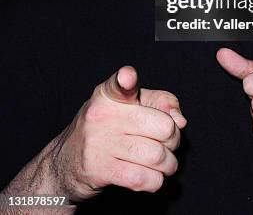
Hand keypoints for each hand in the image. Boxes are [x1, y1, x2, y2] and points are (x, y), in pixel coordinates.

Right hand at [50, 66, 185, 201]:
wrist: (64, 163)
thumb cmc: (106, 129)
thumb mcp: (128, 106)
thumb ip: (159, 103)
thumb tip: (180, 120)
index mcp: (109, 94)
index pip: (120, 84)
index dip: (126, 80)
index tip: (127, 78)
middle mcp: (102, 115)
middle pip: (163, 127)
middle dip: (174, 140)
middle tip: (167, 144)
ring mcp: (99, 143)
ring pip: (157, 156)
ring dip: (168, 165)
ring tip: (164, 164)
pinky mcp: (99, 170)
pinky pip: (143, 178)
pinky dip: (155, 181)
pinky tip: (151, 177)